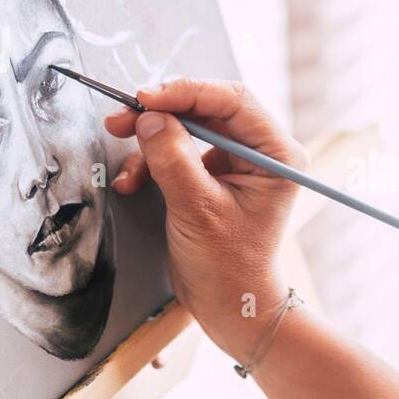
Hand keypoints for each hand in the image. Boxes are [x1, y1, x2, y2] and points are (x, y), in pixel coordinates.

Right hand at [104, 78, 308, 358]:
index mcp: (277, 154)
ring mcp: (236, 162)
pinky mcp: (213, 175)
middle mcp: (261, 151)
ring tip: (127, 169)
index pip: (232, 100)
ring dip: (150, 142)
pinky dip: (152, 161)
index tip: (145, 98)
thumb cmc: (228, 266)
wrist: (230, 306)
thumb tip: (149, 116)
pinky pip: (178, 151)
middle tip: (121, 119)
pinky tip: (132, 183)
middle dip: (161, 114)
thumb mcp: (198, 209)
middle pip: (206, 109)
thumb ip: (172, 159)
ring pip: (187, 128)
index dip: (186, 92)